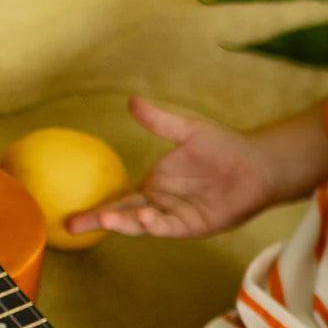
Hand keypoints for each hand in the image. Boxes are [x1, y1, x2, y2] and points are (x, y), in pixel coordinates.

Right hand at [66, 96, 277, 238]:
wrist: (257, 164)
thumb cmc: (224, 148)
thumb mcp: (188, 131)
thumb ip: (159, 121)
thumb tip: (132, 101)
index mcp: (155, 185)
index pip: (120, 199)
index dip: (97, 207)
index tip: (70, 215)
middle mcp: (162, 204)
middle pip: (125, 215)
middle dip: (101, 221)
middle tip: (75, 224)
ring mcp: (178, 216)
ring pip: (146, 224)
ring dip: (128, 223)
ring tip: (110, 218)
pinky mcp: (197, 224)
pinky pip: (173, 227)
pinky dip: (159, 225)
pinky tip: (148, 218)